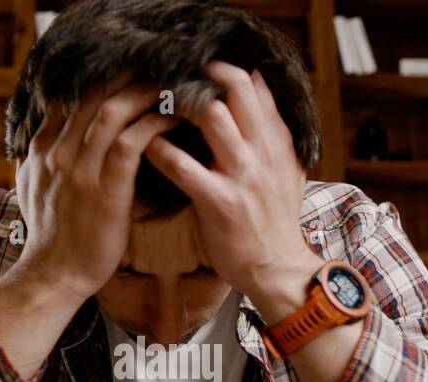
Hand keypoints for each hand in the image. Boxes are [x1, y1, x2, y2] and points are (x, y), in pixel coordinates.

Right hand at [11, 80, 180, 306]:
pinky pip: (131, 142)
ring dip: (146, 91)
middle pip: (93, 92)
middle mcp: (58, 151)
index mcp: (43, 148)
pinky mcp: (105, 189)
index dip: (102, 76)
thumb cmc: (52, 237)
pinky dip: (155, 123)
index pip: (72, 95)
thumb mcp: (32, 189)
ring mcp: (80, 169)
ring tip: (174, 82)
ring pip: (113, 110)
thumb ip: (37, 159)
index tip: (132, 67)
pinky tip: (175, 116)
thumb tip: (41, 137)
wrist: (54, 276)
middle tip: (161, 62)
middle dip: (128, 73)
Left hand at [143, 61, 323, 323]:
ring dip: (177, 103)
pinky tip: (140, 144)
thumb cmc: (274, 222)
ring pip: (211, 116)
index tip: (198, 67)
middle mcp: (262, 151)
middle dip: (201, 74)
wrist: (277, 269)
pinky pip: (181, 165)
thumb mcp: (287, 172)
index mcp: (277, 142)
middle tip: (169, 72)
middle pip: (235, 88)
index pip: (256, 86)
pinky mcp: (219, 201)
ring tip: (152, 102)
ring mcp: (241, 175)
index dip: (225, 69)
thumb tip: (260, 98)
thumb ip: (273, 137)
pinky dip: (157, 149)